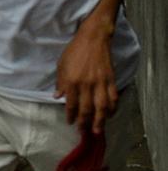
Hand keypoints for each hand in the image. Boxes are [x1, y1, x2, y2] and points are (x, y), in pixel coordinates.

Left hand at [56, 12, 119, 133]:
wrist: (93, 39)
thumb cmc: (74, 51)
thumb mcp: (61, 65)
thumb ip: (60, 82)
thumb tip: (57, 97)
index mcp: (71, 81)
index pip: (70, 103)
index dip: (70, 115)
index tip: (69, 122)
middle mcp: (86, 84)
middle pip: (86, 108)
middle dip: (84, 122)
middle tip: (83, 130)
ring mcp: (100, 83)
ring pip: (101, 107)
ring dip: (100, 120)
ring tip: (98, 130)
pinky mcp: (111, 80)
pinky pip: (113, 97)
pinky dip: (112, 108)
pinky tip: (110, 115)